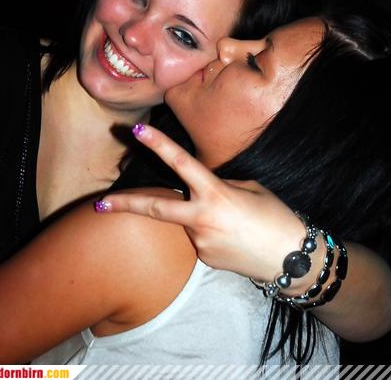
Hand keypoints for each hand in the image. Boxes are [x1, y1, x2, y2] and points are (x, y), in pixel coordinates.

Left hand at [100, 124, 303, 280]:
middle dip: (124, 205)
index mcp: (216, 194)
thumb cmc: (277, 217)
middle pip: (155, 208)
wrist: (293, 261)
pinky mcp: (204, 259)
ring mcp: (200, 243)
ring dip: (197, 215)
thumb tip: (200, 189)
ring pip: (186, 221)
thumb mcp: (250, 189)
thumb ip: (219, 185)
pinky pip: (199, 237)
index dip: (158, 144)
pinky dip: (209, 231)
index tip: (136, 131)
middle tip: (97, 205)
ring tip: (235, 222)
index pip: (181, 163)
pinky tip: (234, 236)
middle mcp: (201, 220)